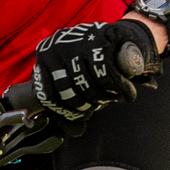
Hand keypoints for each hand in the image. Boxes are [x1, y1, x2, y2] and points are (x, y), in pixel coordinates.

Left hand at [31, 19, 160, 122]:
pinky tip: (125, 94)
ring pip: (87, 85)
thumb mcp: (74, 80)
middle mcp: (55, 46)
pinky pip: (107, 77)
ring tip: (111, 97)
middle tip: (98, 105)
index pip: (47, 94)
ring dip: (103, 97)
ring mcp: (77, 42)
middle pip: (68, 92)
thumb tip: (76, 131)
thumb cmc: (91, 63)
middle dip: (86, 104)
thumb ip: (69, 105)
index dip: (65, 111)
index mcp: (44, 56)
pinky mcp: (100, 42)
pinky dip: (119, 89)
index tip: (79, 116)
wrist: (118, 37)